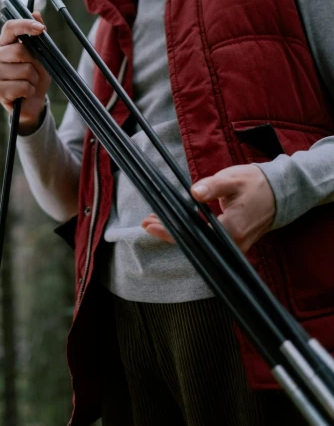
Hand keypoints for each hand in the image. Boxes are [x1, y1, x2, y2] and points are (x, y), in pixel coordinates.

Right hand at [0, 12, 51, 132]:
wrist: (33, 101)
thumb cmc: (36, 74)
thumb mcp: (42, 54)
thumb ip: (39, 35)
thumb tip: (36, 12)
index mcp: (4, 43)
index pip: (10, 27)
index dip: (25, 25)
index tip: (41, 29)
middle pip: (20, 51)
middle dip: (34, 62)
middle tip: (35, 70)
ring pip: (24, 70)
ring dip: (33, 79)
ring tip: (29, 83)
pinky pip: (21, 86)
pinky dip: (29, 91)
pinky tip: (24, 94)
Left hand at [142, 164, 275, 253]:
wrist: (279, 193)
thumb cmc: (255, 184)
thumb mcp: (232, 179)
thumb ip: (213, 186)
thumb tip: (195, 192)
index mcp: (232, 229)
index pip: (194, 234)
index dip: (170, 230)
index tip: (151, 223)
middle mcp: (233, 244)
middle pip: (193, 242)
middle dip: (168, 232)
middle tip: (146, 222)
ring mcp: (234, 246)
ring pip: (199, 243)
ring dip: (177, 232)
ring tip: (155, 221)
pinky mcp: (233, 244)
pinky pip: (207, 241)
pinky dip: (190, 232)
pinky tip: (176, 223)